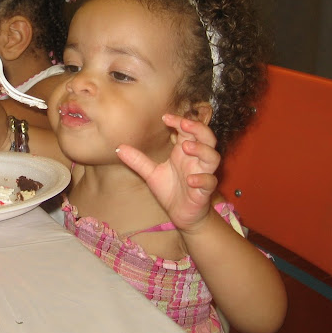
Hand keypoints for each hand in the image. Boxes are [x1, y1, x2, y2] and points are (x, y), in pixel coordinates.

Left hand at [117, 114, 220, 230]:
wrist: (181, 215)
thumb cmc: (170, 191)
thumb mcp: (151, 174)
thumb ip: (138, 160)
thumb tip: (118, 148)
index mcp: (184, 152)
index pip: (188, 130)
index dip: (180, 121)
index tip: (165, 117)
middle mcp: (196, 160)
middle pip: (207, 138)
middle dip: (198, 128)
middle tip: (183, 124)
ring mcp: (202, 174)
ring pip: (213, 157)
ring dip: (202, 150)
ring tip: (186, 146)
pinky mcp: (204, 192)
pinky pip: (210, 182)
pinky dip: (203, 179)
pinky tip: (190, 180)